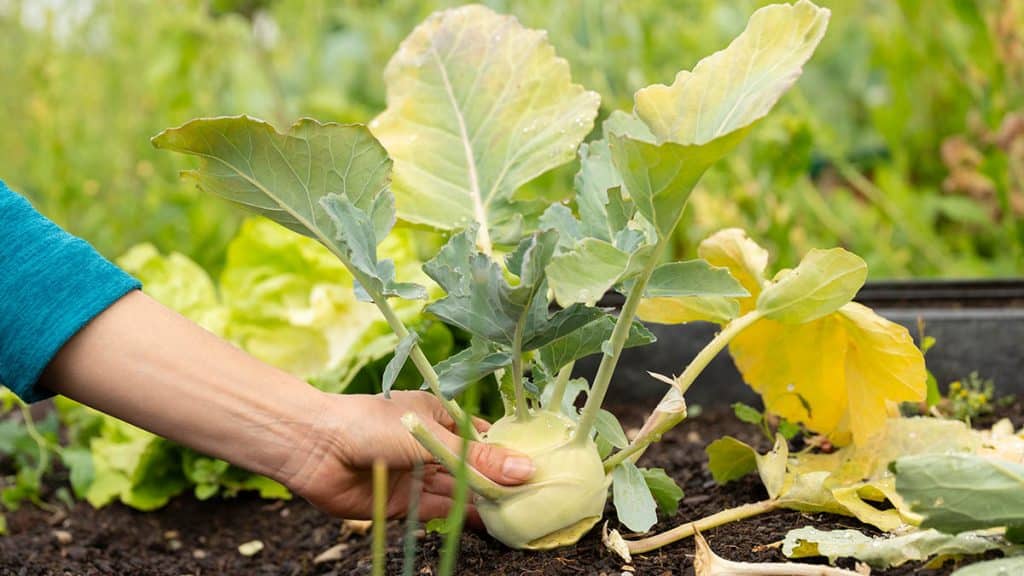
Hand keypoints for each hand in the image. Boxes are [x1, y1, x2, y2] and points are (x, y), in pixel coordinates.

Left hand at [284, 390, 533, 521]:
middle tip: (537, 499)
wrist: (315, 447)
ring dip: (486, 504)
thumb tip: (526, 470)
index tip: (542, 468)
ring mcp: (418, 475)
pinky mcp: (404, 505)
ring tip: (520, 516)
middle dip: (502, 483)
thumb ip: (478, 460)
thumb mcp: (432, 437)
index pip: (484, 437)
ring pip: (461, 492)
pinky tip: (490, 526)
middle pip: (475, 468)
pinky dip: (463, 519)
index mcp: (439, 417)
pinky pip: (440, 512)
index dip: (510, 452)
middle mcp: (431, 446)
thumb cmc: (371, 424)